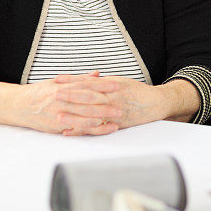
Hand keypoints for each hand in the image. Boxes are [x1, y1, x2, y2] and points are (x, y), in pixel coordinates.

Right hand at [12, 72, 120, 134]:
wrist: (18, 106)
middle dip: (105, 105)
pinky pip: (75, 129)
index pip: (86, 86)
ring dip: (100, 120)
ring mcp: (58, 114)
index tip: (116, 85)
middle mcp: (61, 101)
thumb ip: (79, 80)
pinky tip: (99, 129)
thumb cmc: (40, 93)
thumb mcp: (57, 82)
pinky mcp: (56, 127)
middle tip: (121, 106)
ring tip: (115, 121)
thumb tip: (97, 74)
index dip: (102, 86)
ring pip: (82, 118)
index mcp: (62, 87)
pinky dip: (88, 130)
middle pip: (87, 103)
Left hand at [53, 74, 178, 132]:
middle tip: (53, 95)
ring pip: (91, 113)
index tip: (57, 80)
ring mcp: (115, 111)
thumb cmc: (138, 91)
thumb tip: (86, 78)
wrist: (157, 102)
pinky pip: (97, 128)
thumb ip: (102, 82)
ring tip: (58, 116)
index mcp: (112, 84)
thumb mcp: (120, 82)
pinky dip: (83, 130)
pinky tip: (70, 132)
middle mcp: (112, 97)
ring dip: (74, 115)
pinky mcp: (117, 123)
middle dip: (70, 96)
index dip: (72, 81)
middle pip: (88, 96)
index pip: (88, 81)